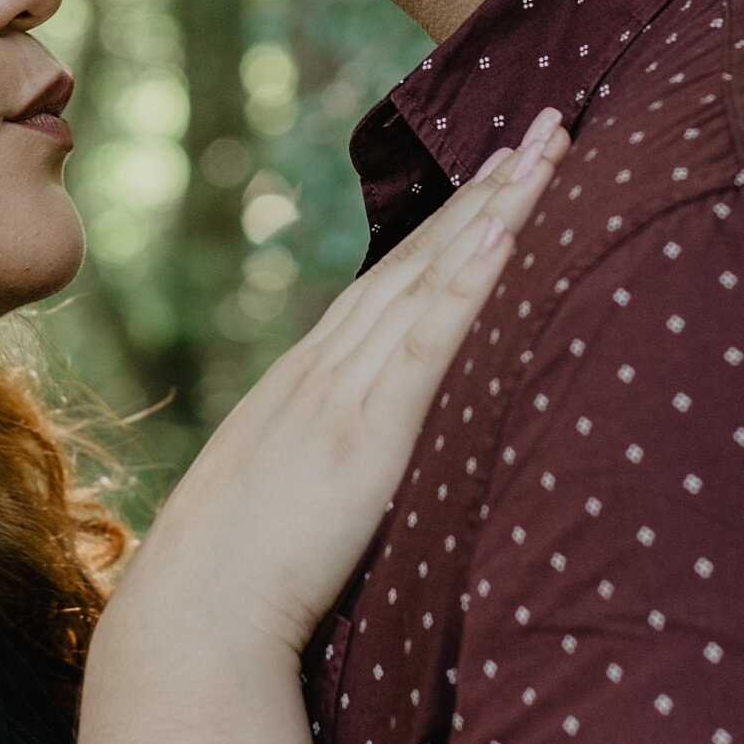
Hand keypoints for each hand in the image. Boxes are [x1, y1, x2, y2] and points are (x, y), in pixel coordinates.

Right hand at [109, 108, 569, 665]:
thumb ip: (325, 458)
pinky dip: (467, 286)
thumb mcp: (288, 495)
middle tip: (549, 124)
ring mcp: (346, 393)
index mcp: (312, 378)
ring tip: (548, 153)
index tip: (502, 168)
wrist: (195, 618)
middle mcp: (330, 366)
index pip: (396, 277)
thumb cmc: (237, 579)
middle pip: (424, 256)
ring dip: (497, 211)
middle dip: (492, 188)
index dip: (453, 220)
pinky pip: (427, 347)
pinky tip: (507, 237)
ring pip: (433, 279)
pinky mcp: (367, 436)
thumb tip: (359, 462)